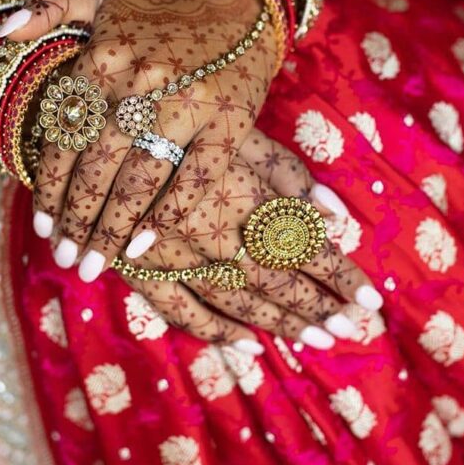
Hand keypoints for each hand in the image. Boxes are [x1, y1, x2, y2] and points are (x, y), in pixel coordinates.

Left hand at [2, 0, 276, 275]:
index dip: (50, 189)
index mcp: (105, 57)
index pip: (65, 137)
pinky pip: (196, 178)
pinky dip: (169, 215)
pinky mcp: (231, 120)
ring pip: (141, 180)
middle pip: (98, 168)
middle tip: (68, 262)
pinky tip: (144, 245)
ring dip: (114, 229)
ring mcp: (190, 103)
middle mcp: (142, 82)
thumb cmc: (161, 4)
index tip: (44, 228)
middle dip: (79, 222)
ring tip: (95, 264)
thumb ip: (48, 6)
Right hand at [118, 129, 383, 349]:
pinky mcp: (142, 270)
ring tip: (317, 341)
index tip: (373, 300)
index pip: (302, 245)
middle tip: (353, 331)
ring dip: (280, 323)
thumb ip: (284, 173)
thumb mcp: (233, 133)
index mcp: (239, 195)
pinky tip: (248, 346)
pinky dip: (218, 332)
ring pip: (238, 300)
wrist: (90, 125)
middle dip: (318, 307)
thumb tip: (334, 212)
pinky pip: (183, 311)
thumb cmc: (171, 118)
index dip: (339, 275)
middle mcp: (211, 233)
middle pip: (275, 279)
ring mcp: (175, 258)